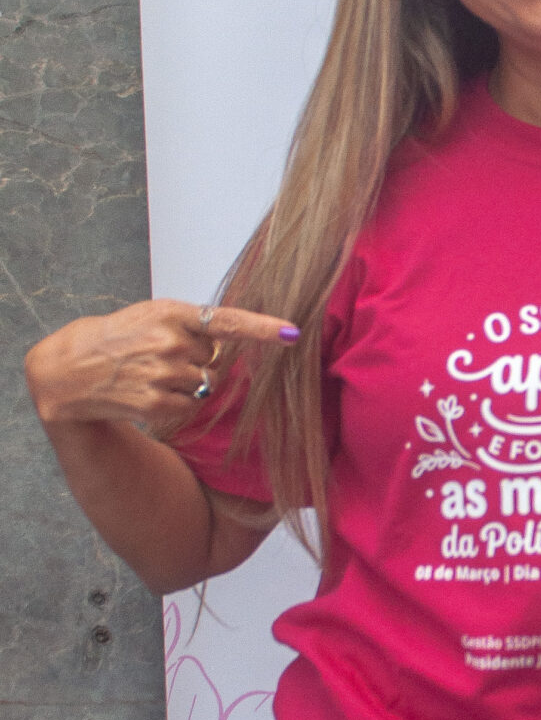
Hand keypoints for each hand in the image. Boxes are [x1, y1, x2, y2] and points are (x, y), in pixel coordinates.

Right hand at [25, 301, 298, 440]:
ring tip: (151, 373)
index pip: (228, 321)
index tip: (292, 333)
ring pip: (205, 384)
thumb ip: (192, 325)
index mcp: (172, 313)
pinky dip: (176, 403)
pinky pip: (190, 406)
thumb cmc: (117, 337)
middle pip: (216, 359)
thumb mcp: (151, 315)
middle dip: (197, 360)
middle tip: (160, 356)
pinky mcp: (158, 404)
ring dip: (187, 382)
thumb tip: (230, 346)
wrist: (68, 369)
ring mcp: (164, 374)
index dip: (263, 328)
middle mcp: (171, 342)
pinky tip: (148, 392)